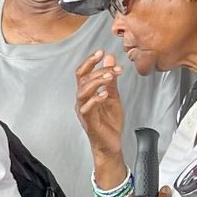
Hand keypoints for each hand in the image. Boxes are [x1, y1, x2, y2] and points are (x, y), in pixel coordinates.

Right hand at [74, 50, 125, 166]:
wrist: (111, 144)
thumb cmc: (109, 123)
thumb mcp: (113, 96)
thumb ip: (110, 79)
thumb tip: (109, 60)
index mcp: (86, 94)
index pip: (83, 73)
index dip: (90, 61)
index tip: (101, 51)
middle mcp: (82, 101)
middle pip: (83, 80)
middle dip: (98, 70)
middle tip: (114, 67)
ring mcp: (84, 111)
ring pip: (83, 92)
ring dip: (96, 82)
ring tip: (109, 77)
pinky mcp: (89, 122)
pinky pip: (87, 108)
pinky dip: (95, 99)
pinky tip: (104, 94)